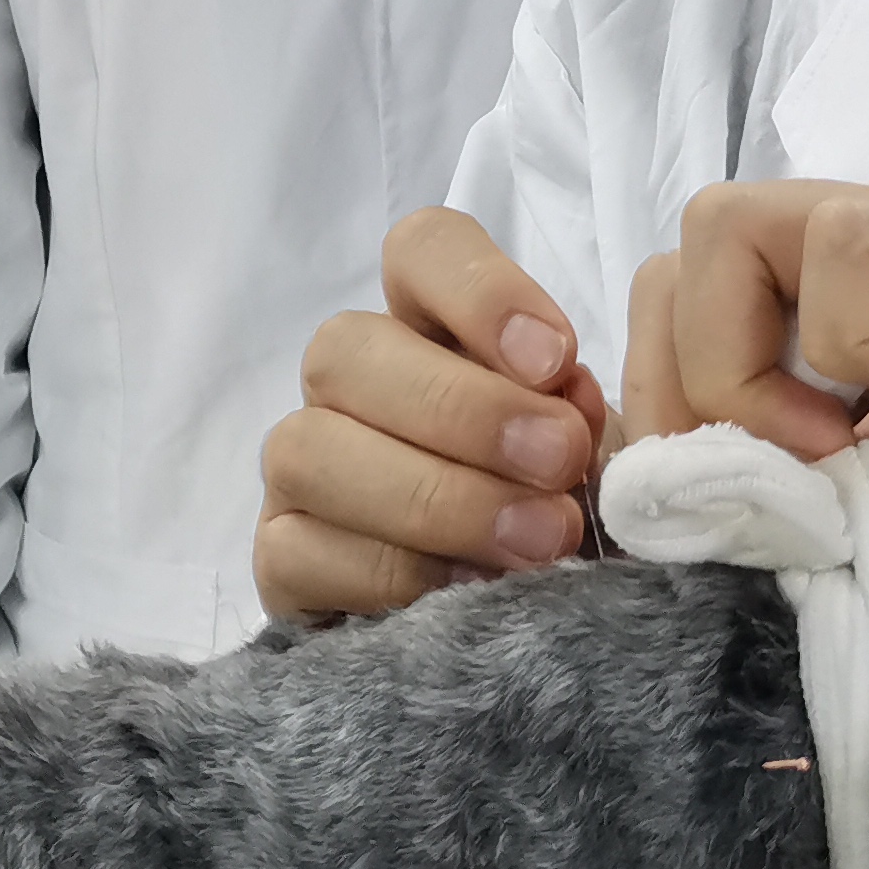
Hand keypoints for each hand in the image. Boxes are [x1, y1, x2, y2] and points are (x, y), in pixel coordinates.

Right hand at [257, 208, 613, 619]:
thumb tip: (564, 404)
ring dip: (434, 496)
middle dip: (463, 409)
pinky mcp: (278, 558)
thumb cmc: (559, 504)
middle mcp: (348, 382)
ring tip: (535, 539)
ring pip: (310, 449)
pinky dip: (391, 572)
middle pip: (348, 347)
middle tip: (557, 461)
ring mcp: (302, 468)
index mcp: (430, 325)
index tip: (556, 359)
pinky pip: (297, 551)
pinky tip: (469, 591)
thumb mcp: (590, 450)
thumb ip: (576, 413)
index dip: (482, 291)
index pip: (423, 250)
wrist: (521, 619)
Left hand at [627, 182, 868, 535]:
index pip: (702, 297)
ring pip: (733, 225)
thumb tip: (798, 544)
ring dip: (752, 359)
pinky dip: (854, 341)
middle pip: (686, 245)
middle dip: (687, 383)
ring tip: (843, 450)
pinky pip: (850, 246)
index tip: (753, 511)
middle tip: (774, 487)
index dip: (687, 402)